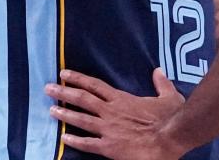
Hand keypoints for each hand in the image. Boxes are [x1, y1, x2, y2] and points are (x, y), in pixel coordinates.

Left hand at [45, 68, 185, 159]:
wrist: (170, 137)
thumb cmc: (170, 116)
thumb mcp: (168, 95)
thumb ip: (161, 83)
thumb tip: (158, 70)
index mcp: (122, 98)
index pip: (95, 85)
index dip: (78, 79)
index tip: (64, 74)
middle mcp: (111, 111)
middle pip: (83, 99)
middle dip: (63, 92)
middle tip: (48, 88)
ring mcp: (108, 129)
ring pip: (81, 119)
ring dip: (65, 114)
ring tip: (50, 110)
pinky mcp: (109, 147)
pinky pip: (88, 144)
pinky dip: (75, 141)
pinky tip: (63, 139)